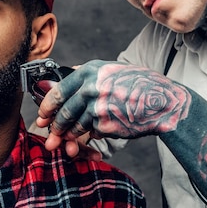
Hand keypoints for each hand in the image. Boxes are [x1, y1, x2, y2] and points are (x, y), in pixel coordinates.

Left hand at [36, 60, 191, 155]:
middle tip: (51, 132)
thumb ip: (90, 74)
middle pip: (63, 111)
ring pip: (75, 125)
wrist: (162, 102)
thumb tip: (69, 73)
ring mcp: (97, 106)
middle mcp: (91, 87)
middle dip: (55, 125)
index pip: (59, 90)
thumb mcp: (113, 70)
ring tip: (70, 138)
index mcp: (90, 72)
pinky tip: (96, 135)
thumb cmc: (140, 85)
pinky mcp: (105, 123)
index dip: (47, 106)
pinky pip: (92, 133)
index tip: (43, 115)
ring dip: (70, 134)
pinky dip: (91, 136)